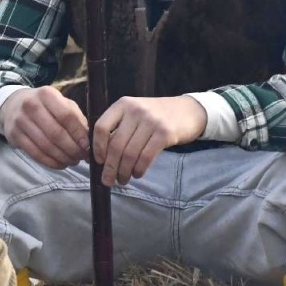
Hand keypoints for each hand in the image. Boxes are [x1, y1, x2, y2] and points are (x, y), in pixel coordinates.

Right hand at [2, 86, 89, 169]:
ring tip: (73, 160)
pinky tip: (60, 163)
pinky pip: (35, 153)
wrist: (13, 104)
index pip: (67, 116)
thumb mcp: (61, 103)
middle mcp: (31, 105)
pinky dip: (51, 162)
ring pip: (46, 146)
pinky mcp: (14, 135)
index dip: (79, 133)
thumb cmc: (44, 105)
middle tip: (82, 156)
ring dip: (63, 157)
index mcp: (47, 94)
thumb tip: (88, 140)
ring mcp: (20, 121)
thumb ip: (76, 118)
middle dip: (72, 149)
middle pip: (56, 133)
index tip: (88, 145)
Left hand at [92, 96, 207, 186]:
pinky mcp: (165, 133)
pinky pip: (146, 157)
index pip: (101, 127)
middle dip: (110, 167)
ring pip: (130, 153)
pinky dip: (139, 169)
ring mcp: (151, 121)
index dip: (97, 147)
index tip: (99, 161)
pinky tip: (137, 174)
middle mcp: (136, 110)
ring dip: (124, 171)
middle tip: (108, 180)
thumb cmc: (156, 116)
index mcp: (123, 104)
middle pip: (115, 145)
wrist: (188, 111)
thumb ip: (119, 128)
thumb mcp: (135, 113)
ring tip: (123, 179)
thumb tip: (101, 156)